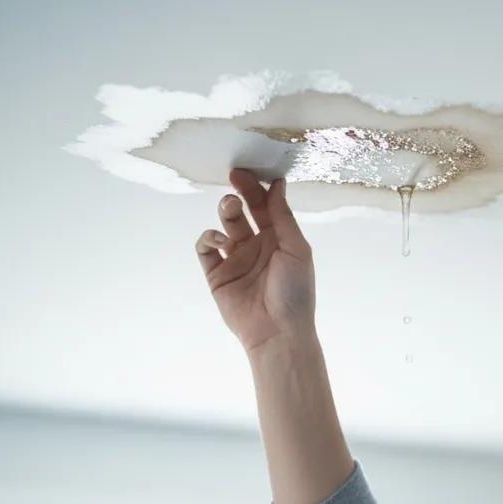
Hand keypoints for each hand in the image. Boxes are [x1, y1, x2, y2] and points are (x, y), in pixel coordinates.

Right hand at [195, 169, 316, 355]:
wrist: (277, 332)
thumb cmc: (295, 292)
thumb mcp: (297, 249)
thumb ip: (283, 217)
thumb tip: (278, 184)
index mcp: (279, 239)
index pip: (265, 206)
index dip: (258, 188)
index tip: (250, 172)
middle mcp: (256, 246)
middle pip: (244, 210)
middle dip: (240, 192)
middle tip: (235, 178)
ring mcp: (236, 259)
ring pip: (224, 224)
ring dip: (226, 210)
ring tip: (231, 207)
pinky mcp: (217, 274)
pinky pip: (206, 248)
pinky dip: (208, 237)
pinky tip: (220, 238)